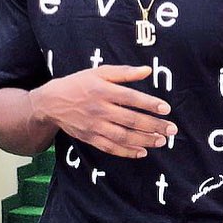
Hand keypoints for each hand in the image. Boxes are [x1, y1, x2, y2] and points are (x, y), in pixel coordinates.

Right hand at [31, 65, 175, 158]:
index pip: (130, 98)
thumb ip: (123, 72)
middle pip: (130, 119)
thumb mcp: (98, 72)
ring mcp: (94, 126)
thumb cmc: (78, 84)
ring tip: (161, 141)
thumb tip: (147, 70)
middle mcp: (99, 109)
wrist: (51, 103)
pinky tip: (141, 152)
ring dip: (144, 140)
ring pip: (123, 136)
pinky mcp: (89, 138)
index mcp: (102, 90)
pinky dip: (127, 152)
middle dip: (153, 125)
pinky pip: (110, 147)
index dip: (149, 104)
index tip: (166, 109)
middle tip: (171, 129)